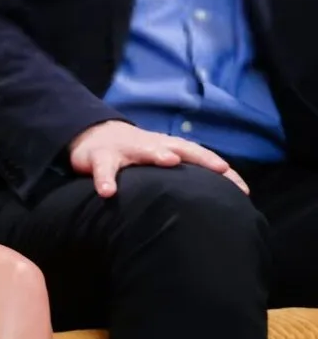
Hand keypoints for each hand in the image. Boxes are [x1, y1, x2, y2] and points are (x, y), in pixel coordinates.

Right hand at [68, 120, 248, 197]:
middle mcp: (152, 145)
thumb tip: (215, 203)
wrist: (94, 135)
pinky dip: (106, 179)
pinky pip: (104, 169)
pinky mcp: (100, 156)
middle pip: (180, 148)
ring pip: (143, 149)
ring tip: (169, 161)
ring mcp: (126, 149)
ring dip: (157, 153)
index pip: (200, 157)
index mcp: (169, 147)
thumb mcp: (161, 160)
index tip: (244, 190)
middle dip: (201, 157)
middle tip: (221, 169)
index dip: (222, 170)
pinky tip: (108, 192)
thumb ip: (184, 176)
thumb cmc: (136, 154)